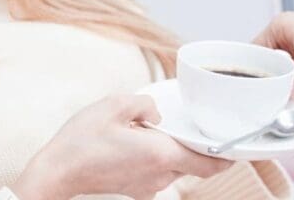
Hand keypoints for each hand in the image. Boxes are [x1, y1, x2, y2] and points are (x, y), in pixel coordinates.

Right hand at [11, 93, 231, 199]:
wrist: (57, 172)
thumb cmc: (82, 141)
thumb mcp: (113, 105)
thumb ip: (144, 104)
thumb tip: (155, 113)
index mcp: (161, 153)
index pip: (211, 162)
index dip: (227, 154)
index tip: (236, 143)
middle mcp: (160, 175)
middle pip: (193, 162)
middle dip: (193, 143)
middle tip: (184, 123)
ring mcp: (147, 186)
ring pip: (175, 166)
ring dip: (171, 149)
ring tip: (149, 130)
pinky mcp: (135, 189)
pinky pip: (157, 172)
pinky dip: (154, 157)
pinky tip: (133, 143)